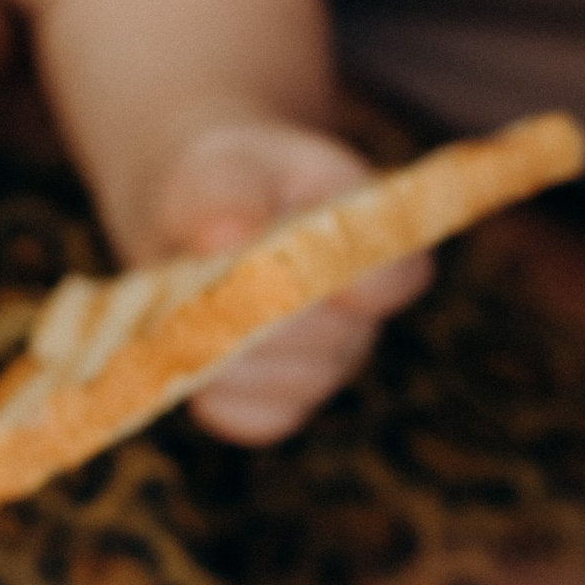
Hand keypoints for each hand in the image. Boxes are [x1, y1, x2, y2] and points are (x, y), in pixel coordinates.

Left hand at [145, 124, 429, 444]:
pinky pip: (260, 420)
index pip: (399, 276)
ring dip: (233, 356)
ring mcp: (327, 361)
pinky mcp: (281, 401)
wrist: (189, 214)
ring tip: (185, 312)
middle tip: (203, 287)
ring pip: (296, 385)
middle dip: (263, 320)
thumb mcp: (219, 164)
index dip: (357, 285)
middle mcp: (363, 309)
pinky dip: (218, 396)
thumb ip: (226, 191)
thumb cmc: (219, 180)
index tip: (294, 268)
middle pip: (335, 340)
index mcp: (372, 236)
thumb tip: (224, 237)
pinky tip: (190, 359)